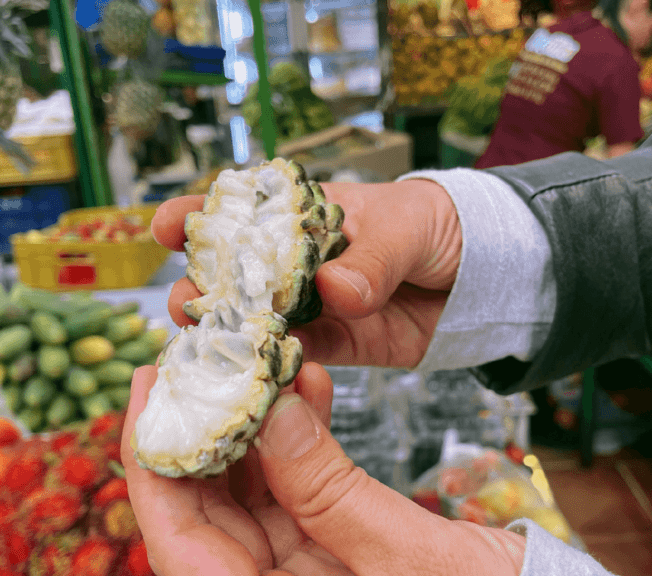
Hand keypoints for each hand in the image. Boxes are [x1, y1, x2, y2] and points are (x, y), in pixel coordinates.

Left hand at [121, 364, 526, 575]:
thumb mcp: (407, 556)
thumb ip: (330, 490)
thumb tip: (271, 411)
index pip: (178, 544)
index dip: (153, 466)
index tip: (150, 391)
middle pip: (205, 512)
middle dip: (200, 430)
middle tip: (196, 357)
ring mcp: (303, 574)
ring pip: (251, 493)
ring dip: (253, 425)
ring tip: (254, 360)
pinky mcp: (334, 551)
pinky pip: (298, 490)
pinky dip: (299, 440)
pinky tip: (305, 388)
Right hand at [152, 179, 461, 367]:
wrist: (485, 270)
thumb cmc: (440, 224)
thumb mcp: (408, 227)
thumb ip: (374, 259)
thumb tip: (336, 291)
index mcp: (308, 214)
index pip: (246, 211)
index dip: (200, 216)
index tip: (166, 225)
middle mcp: (301, 262)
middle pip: (238, 273)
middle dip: (202, 286)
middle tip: (183, 304)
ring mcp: (318, 305)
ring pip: (260, 319)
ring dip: (229, 333)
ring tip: (202, 347)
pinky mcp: (342, 343)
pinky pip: (301, 356)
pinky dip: (276, 366)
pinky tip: (251, 375)